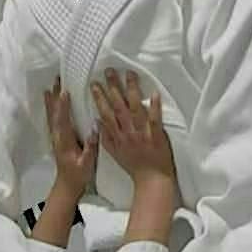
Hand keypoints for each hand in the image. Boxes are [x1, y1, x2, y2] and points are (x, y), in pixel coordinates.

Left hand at [43, 76, 97, 196]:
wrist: (67, 185)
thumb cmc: (78, 175)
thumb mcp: (87, 164)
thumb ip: (90, 148)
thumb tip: (93, 131)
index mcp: (65, 141)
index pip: (63, 120)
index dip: (63, 106)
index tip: (65, 92)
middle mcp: (57, 136)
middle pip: (54, 114)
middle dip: (55, 98)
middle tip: (57, 82)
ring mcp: (56, 137)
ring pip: (51, 115)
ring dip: (51, 101)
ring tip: (51, 86)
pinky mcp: (57, 138)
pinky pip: (52, 120)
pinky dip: (51, 109)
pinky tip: (51, 102)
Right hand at [91, 68, 176, 186]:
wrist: (152, 180)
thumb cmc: (134, 167)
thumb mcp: (114, 153)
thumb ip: (105, 137)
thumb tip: (97, 121)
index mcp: (117, 136)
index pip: (105, 113)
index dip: (99, 98)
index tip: (94, 84)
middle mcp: (128, 132)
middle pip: (118, 106)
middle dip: (112, 88)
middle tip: (108, 71)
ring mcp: (142, 133)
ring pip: (134, 108)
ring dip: (131, 90)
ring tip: (129, 74)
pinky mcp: (157, 136)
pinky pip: (155, 119)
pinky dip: (154, 106)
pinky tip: (154, 93)